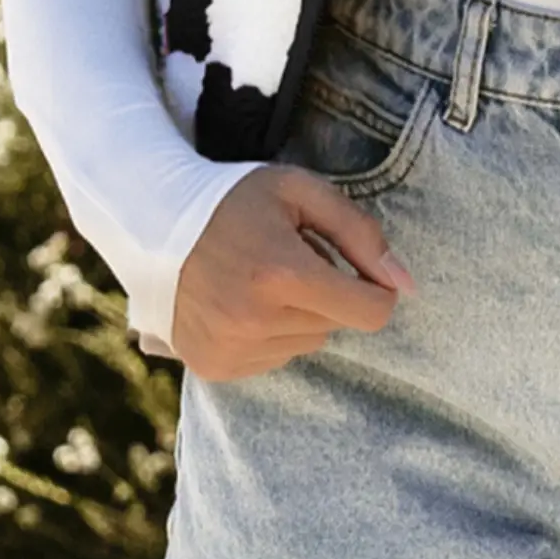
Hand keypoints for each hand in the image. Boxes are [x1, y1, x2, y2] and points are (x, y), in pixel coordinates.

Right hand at [171, 165, 414, 381]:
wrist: (153, 224)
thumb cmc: (235, 200)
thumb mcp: (302, 192)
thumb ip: (361, 233)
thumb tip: (406, 284)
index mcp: (283, 274)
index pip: (369, 312)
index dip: (376, 289)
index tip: (360, 268)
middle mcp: (255, 321)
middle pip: (337, 325)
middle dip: (329, 293)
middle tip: (292, 258)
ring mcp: (230, 349)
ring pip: (307, 343)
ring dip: (300, 315)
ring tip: (264, 277)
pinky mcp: (213, 366)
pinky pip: (274, 359)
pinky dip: (271, 333)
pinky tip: (244, 301)